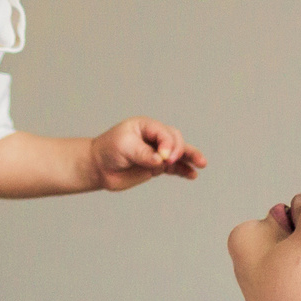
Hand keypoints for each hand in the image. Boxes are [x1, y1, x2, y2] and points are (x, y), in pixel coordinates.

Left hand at [91, 118, 205, 190]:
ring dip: (190, 157)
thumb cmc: (108, 150)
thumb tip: (160, 161)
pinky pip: (174, 167)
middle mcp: (154, 137)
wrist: (99, 167)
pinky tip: (192, 175)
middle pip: (175, 140)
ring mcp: (157, 152)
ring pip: (178, 153)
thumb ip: (143, 154)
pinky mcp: (157, 166)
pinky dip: (183, 170)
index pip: (164, 133)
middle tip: (169, 162)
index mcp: (146, 126)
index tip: (163, 158)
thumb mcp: (124, 148)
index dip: (167, 145)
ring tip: (201, 164)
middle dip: (178, 150)